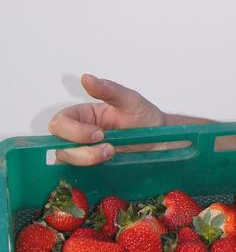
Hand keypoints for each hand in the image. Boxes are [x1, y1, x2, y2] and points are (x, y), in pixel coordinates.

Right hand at [48, 73, 166, 165]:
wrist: (160, 140)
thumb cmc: (144, 117)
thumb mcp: (130, 100)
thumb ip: (108, 90)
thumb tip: (86, 78)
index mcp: (83, 115)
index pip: (60, 122)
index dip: (73, 131)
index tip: (99, 134)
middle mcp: (79, 133)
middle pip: (59, 143)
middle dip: (81, 149)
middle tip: (108, 148)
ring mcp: (83, 152)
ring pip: (66, 160)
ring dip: (87, 160)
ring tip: (112, 154)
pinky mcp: (90, 167)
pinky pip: (76, 173)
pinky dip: (87, 172)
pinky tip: (105, 166)